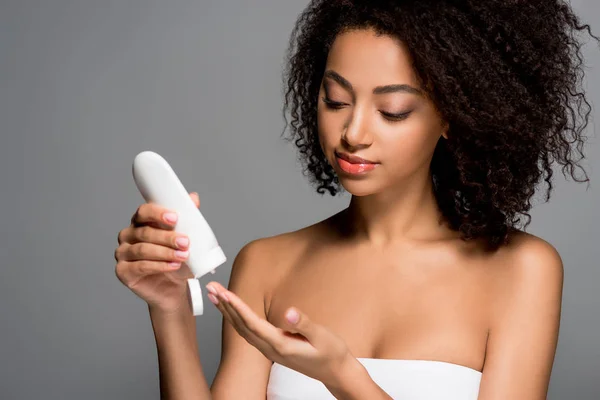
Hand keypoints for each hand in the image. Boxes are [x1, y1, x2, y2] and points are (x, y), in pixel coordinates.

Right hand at [114, 192, 200, 314]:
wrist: (175, 289)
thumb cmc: (178, 261)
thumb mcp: (186, 238)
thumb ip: (188, 218)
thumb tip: (193, 197)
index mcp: (140, 222)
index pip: (143, 212)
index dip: (158, 213)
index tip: (175, 218)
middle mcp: (128, 236)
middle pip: (144, 232)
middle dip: (167, 237)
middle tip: (185, 242)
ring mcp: (123, 254)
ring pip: (142, 249)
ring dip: (165, 252)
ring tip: (182, 256)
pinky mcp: (123, 272)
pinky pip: (140, 266)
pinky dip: (158, 266)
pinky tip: (172, 266)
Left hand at [205, 281, 355, 387]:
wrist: (336, 371)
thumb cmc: (331, 352)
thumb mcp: (322, 336)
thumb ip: (304, 324)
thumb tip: (288, 312)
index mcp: (280, 345)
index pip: (252, 323)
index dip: (237, 307)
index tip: (224, 293)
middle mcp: (270, 349)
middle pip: (241, 326)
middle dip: (224, 306)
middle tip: (211, 287)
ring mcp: (270, 350)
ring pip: (242, 330)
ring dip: (227, 312)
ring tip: (215, 296)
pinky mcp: (272, 348)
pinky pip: (249, 332)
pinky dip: (237, 319)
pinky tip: (232, 311)